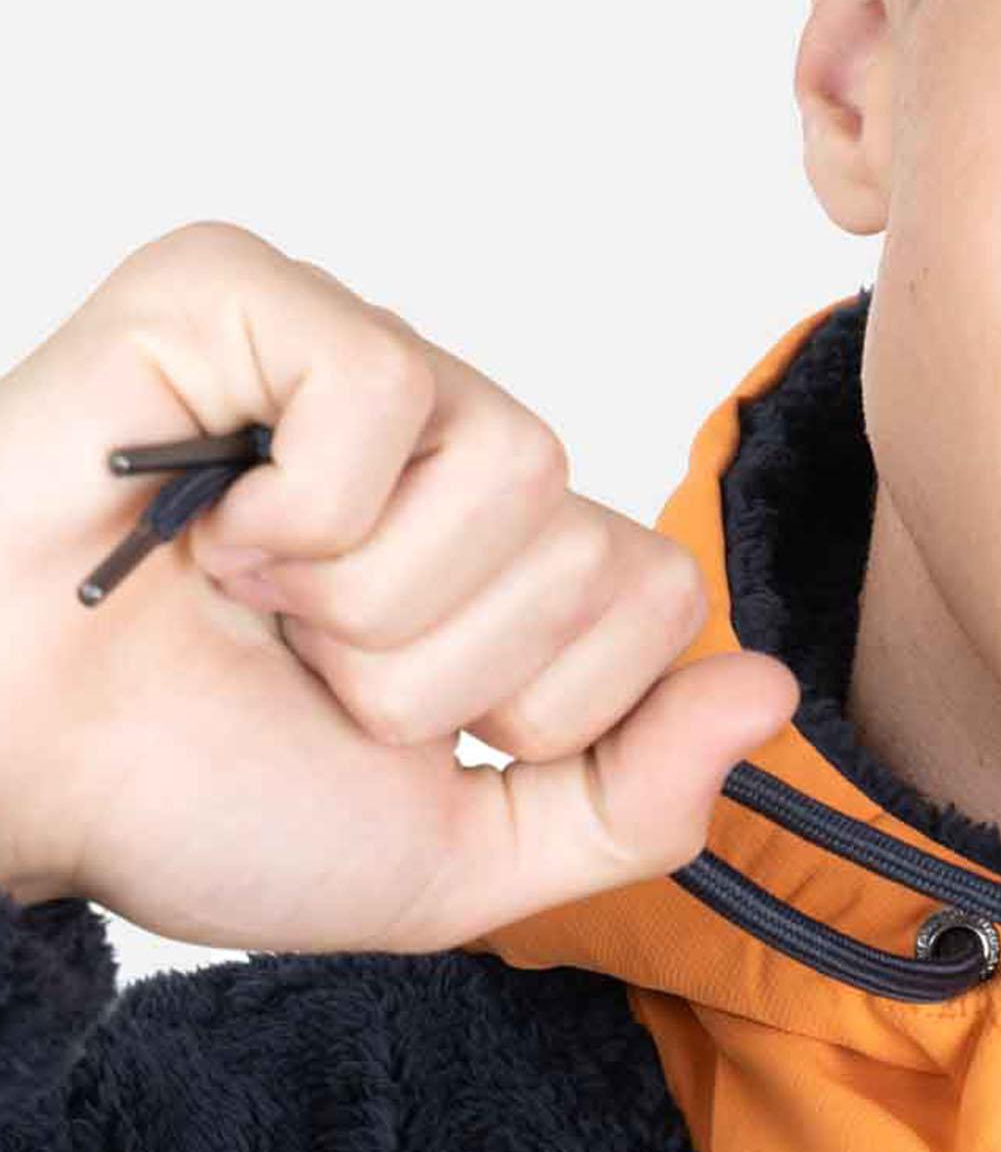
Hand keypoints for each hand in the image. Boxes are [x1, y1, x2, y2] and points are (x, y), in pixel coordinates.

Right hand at [0, 218, 798, 946]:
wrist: (7, 778)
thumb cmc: (195, 797)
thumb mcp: (459, 860)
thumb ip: (633, 803)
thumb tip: (774, 692)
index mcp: (503, 562)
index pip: (658, 601)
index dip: (536, 709)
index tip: (390, 728)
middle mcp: (444, 446)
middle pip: (590, 548)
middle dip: (435, 670)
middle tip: (296, 666)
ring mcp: (351, 358)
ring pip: (513, 470)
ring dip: (369, 599)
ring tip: (251, 603)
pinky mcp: (248, 291)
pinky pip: (387, 392)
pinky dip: (297, 509)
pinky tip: (207, 527)